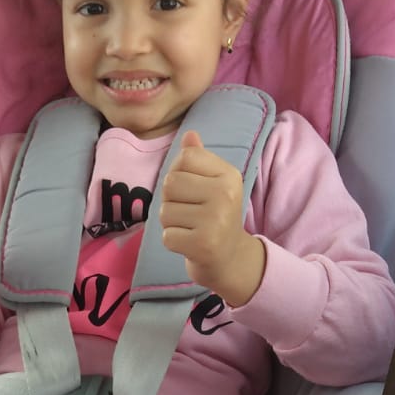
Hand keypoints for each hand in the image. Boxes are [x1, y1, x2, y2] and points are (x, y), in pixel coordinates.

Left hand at [160, 130, 265, 305]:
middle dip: (171, 200)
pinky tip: (189, 243)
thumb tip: (189, 134)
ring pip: (164, 211)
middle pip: (170, 184)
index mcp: (228, 175)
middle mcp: (225, 194)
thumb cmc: (215, 217)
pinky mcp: (202, 245)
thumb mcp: (212, 184)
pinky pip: (167, 235)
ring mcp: (215, 220)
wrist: (230, 259)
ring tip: (191, 228)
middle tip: (190, 213)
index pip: (185, 157)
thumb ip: (198, 160)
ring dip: (171, 223)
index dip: (178, 173)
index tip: (192, 190)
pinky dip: (173, 241)